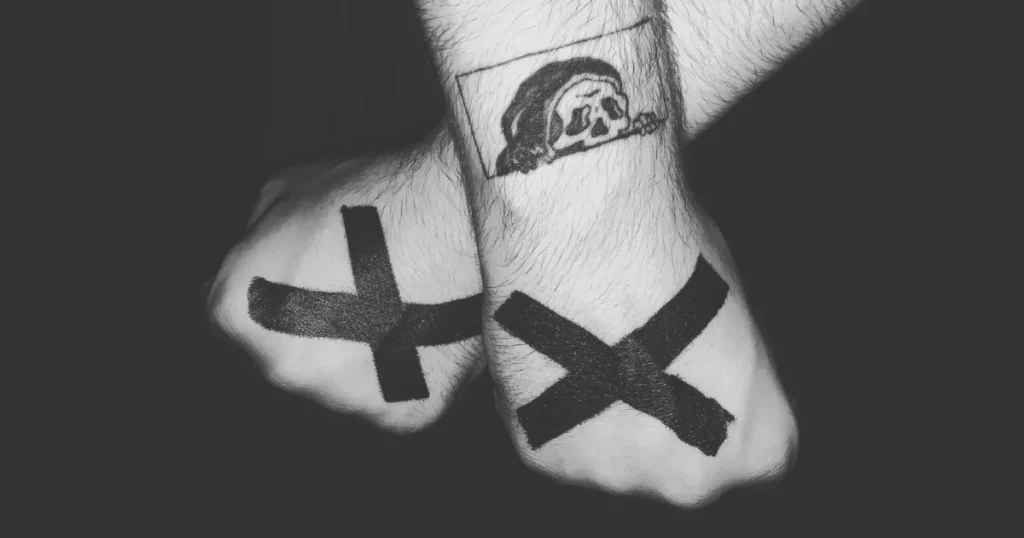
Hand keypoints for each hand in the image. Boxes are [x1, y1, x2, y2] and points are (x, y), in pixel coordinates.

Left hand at [204, 135, 485, 431]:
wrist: (459, 221)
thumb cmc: (374, 197)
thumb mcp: (286, 190)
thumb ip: (256, 238)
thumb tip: (259, 253)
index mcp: (235, 314)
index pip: (228, 319)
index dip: (266, 295)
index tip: (298, 280)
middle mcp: (276, 369)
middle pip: (280, 360)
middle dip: (307, 333)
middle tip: (351, 294)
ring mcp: (338, 400)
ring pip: (337, 387)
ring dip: (353, 361)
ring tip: (396, 310)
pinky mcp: (399, 416)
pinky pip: (393, 400)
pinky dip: (406, 375)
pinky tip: (426, 333)